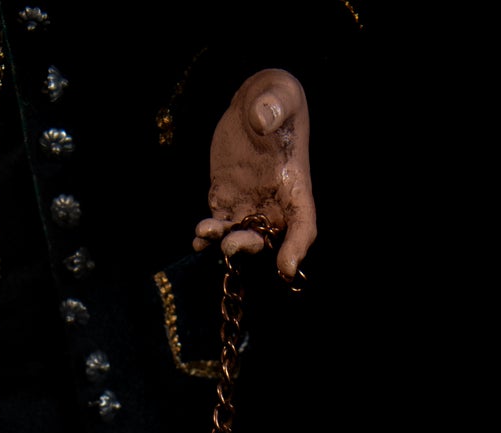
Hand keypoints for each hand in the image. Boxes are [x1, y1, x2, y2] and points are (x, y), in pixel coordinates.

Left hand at [194, 70, 315, 282]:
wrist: (255, 103)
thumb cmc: (277, 99)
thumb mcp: (280, 94)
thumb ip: (274, 106)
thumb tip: (260, 120)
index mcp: (295, 186)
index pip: (303, 226)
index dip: (296, 249)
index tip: (286, 269)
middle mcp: (274, 204)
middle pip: (267, 239)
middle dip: (249, 248)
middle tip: (231, 246)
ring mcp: (248, 204)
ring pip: (239, 236)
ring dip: (223, 243)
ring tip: (205, 232)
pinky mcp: (226, 199)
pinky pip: (218, 224)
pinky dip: (208, 236)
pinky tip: (197, 238)